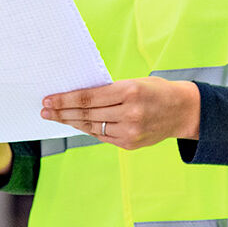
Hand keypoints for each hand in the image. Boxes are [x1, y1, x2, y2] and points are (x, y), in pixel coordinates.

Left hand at [41, 77, 199, 149]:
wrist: (183, 111)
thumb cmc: (156, 91)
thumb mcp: (134, 83)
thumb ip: (110, 91)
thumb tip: (79, 97)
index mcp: (129, 91)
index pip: (89, 97)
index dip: (65, 99)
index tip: (49, 99)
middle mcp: (129, 112)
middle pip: (86, 113)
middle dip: (62, 112)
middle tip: (44, 110)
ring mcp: (130, 131)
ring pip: (91, 127)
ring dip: (70, 122)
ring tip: (54, 117)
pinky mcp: (130, 144)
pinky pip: (102, 136)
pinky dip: (87, 129)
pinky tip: (76, 124)